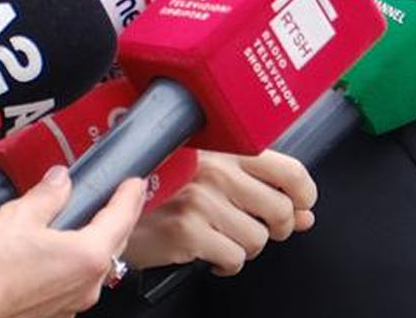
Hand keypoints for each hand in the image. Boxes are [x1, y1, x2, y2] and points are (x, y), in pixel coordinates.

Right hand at [0, 167, 144, 317]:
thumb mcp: (19, 216)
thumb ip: (48, 195)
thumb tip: (60, 180)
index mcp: (88, 255)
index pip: (121, 217)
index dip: (130, 196)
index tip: (135, 182)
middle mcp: (88, 283)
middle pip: (115, 242)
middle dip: (121, 217)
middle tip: (125, 198)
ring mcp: (73, 302)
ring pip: (96, 265)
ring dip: (98, 243)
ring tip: (93, 224)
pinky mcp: (56, 313)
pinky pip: (76, 283)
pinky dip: (75, 265)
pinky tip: (61, 255)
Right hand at [124, 149, 316, 275]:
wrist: (109, 205)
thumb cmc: (163, 186)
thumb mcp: (213, 176)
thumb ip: (262, 189)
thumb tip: (306, 214)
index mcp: (227, 150)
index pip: (290, 170)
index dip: (305, 195)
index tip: (301, 207)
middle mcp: (218, 172)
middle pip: (281, 211)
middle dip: (278, 228)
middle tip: (262, 229)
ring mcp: (203, 202)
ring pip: (259, 240)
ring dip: (248, 247)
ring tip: (227, 239)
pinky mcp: (188, 232)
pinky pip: (234, 259)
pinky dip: (228, 264)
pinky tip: (213, 255)